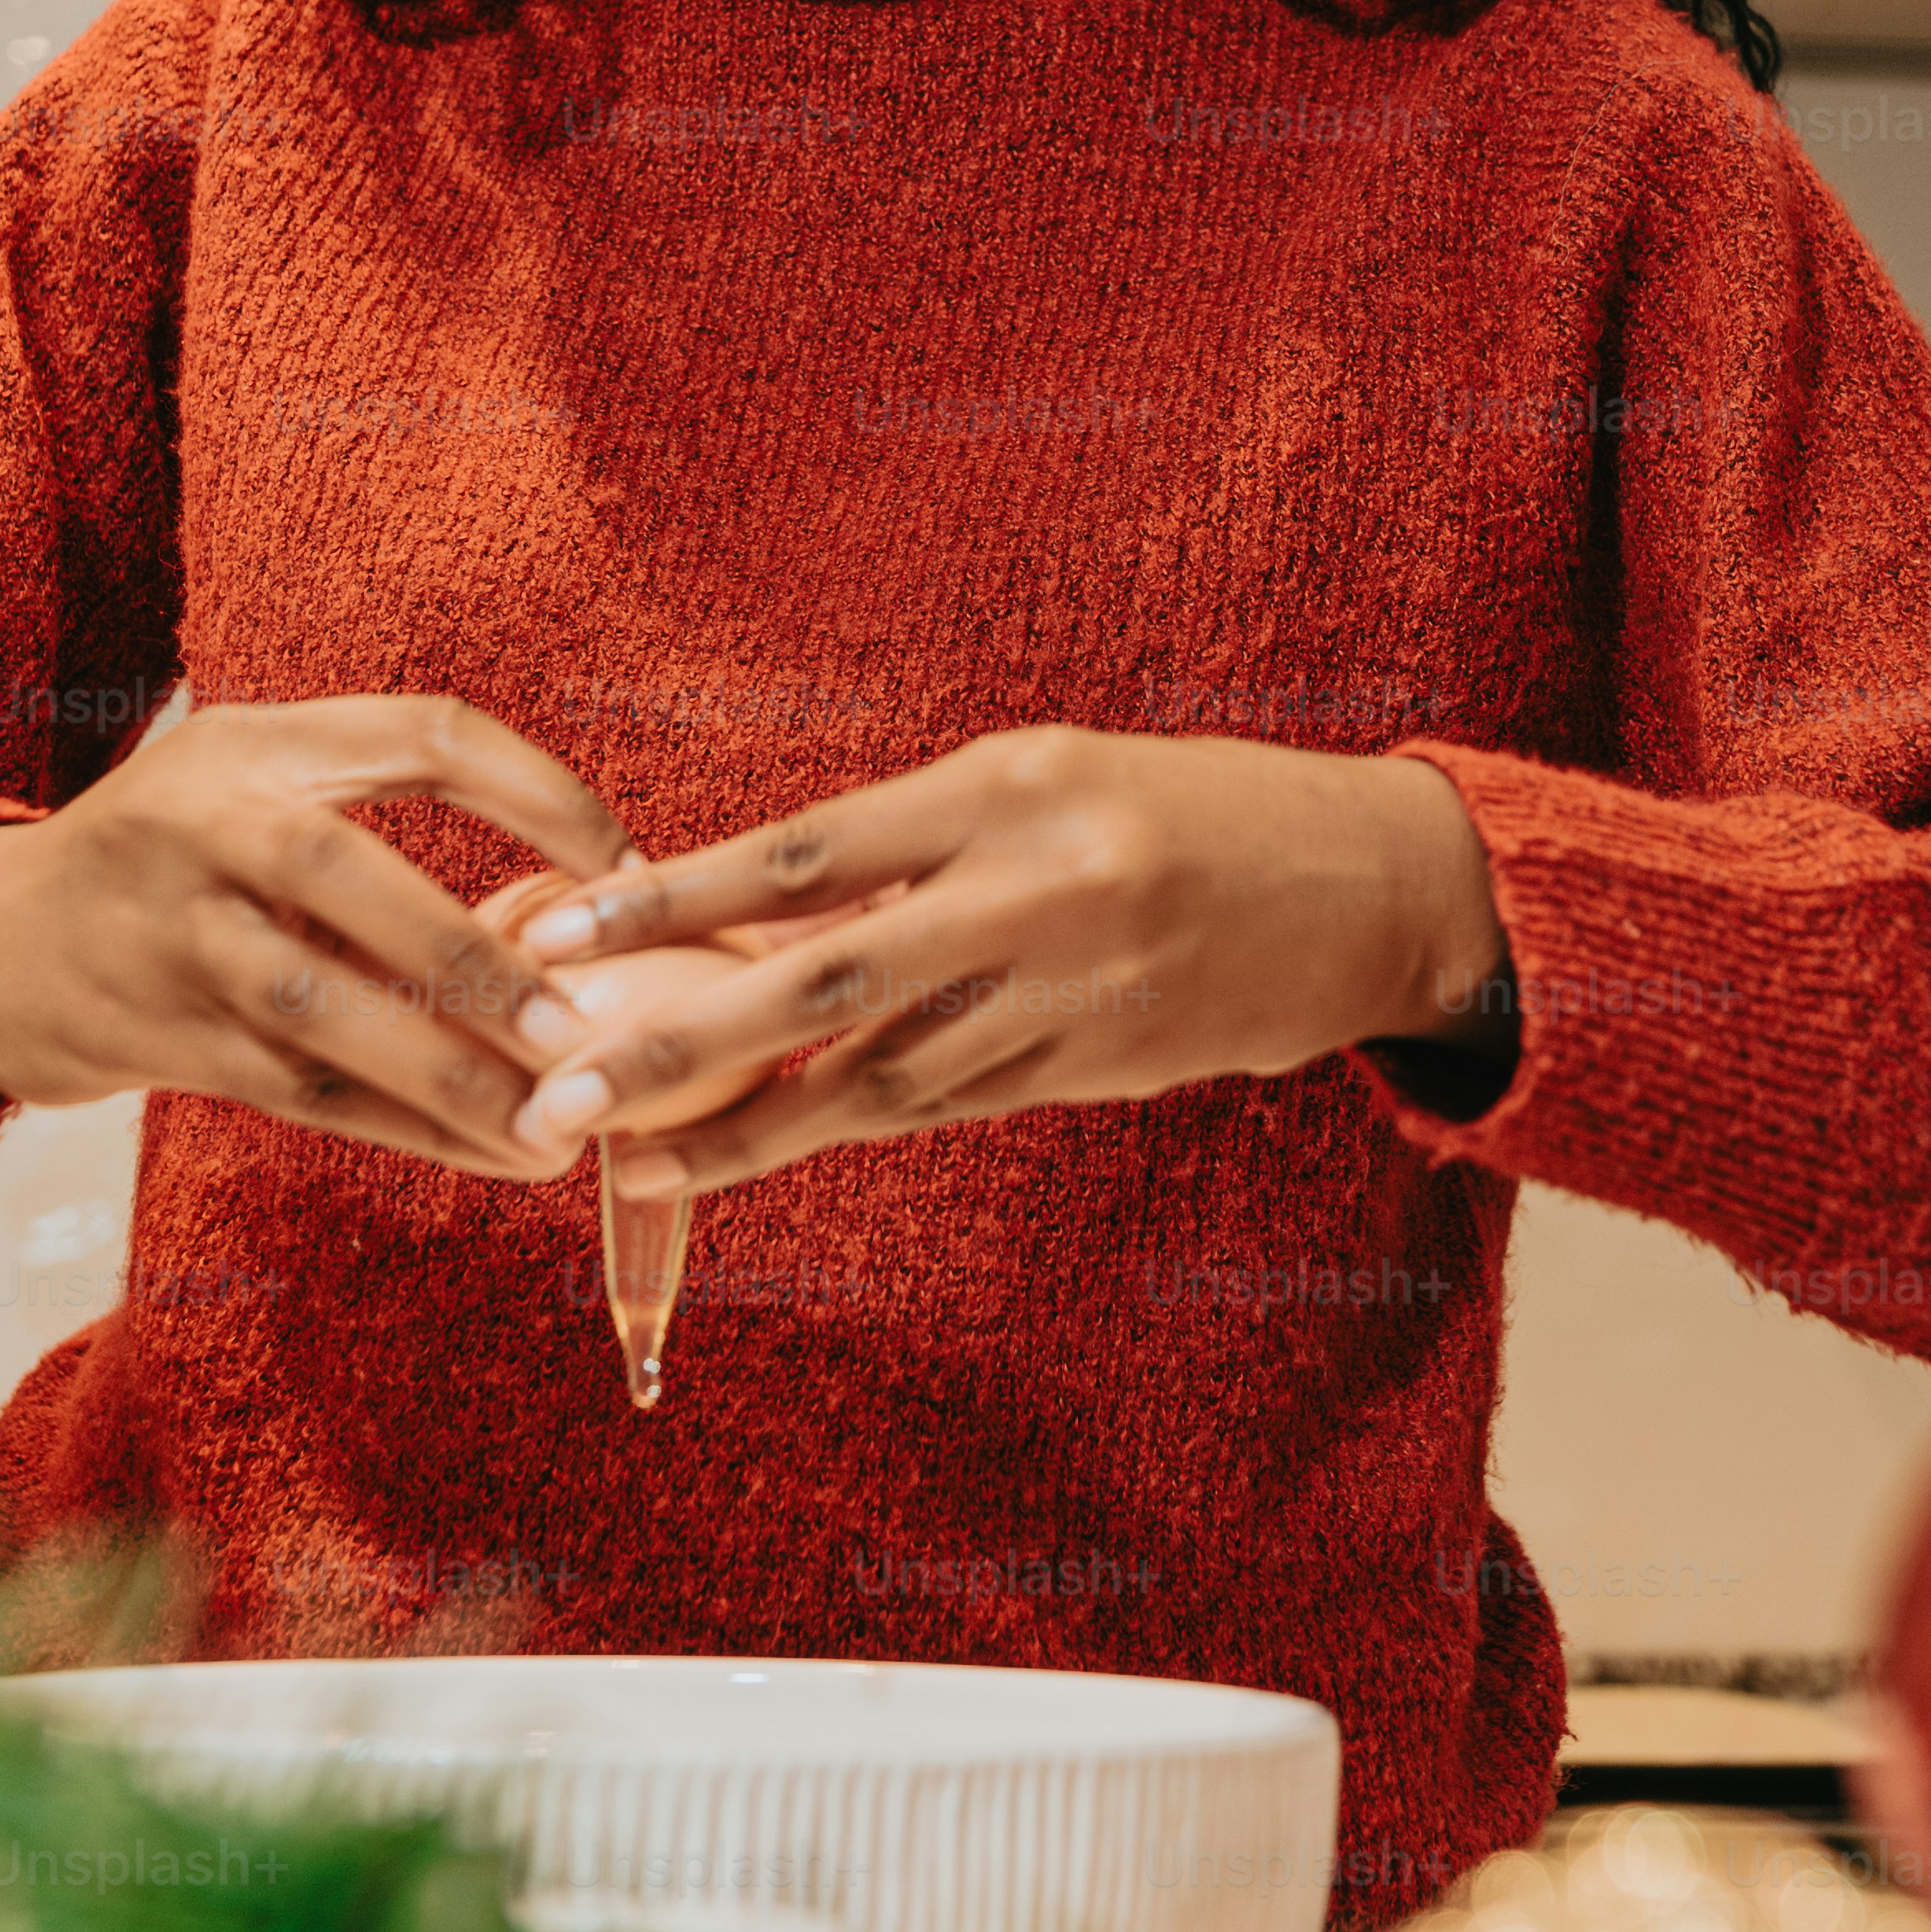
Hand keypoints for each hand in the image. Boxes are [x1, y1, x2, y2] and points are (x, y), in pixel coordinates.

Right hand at [0, 697, 633, 1183]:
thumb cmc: (165, 858)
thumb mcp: (247, 779)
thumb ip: (371, 797)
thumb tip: (579, 879)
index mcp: (254, 742)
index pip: (424, 732)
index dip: (541, 793)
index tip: (629, 868)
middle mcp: (201, 825)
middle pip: (349, 876)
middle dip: (472, 956)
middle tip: (582, 1029)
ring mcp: (169, 937)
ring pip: (319, 1012)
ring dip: (448, 1075)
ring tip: (558, 1127)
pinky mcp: (156, 1039)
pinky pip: (301, 1094)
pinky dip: (406, 1129)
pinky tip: (495, 1157)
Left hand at [496, 728, 1508, 1190]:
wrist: (1370, 887)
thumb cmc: (1184, 810)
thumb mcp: (1046, 780)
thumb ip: (911, 847)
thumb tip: (752, 919)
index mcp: (1009, 788)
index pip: (811, 850)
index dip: (678, 898)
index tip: (559, 930)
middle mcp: (1036, 892)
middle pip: (825, 983)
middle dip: (682, 1045)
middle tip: (563, 1096)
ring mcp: (1072, 995)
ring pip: (879, 1074)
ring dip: (747, 1121)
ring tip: (628, 1150)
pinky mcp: (1097, 1070)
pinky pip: (945, 1105)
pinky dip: (843, 1127)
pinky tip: (756, 1151)